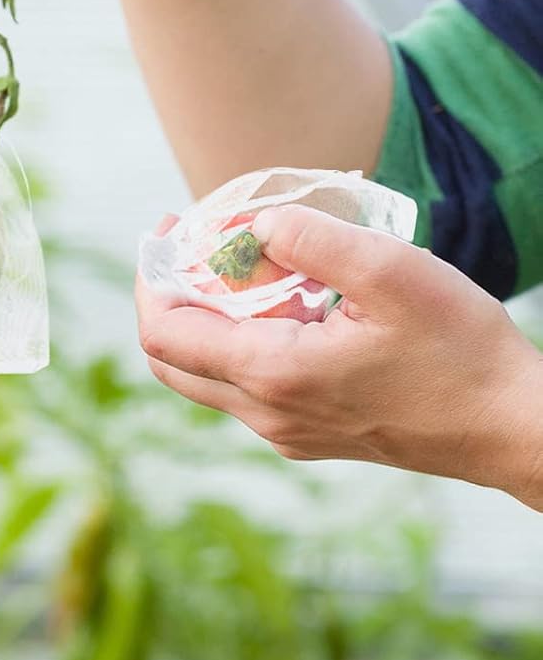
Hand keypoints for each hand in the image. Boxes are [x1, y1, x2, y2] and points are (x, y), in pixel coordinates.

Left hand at [136, 205, 542, 505]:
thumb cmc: (461, 351)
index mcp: (273, 375)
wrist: (516, 429)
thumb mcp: (390, 273)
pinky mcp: (311, 433)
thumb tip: (257, 227)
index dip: (152, 275)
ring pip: (205, 375)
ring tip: (242, 262)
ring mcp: (289, 431)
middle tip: (192, 241)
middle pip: (170, 359)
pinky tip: (284, 298)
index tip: (171, 226)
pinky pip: (245, 385)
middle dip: (168, 293)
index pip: (164, 333)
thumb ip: (313, 240)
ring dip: (205, 316)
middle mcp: (268, 414)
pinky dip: (239, 339)